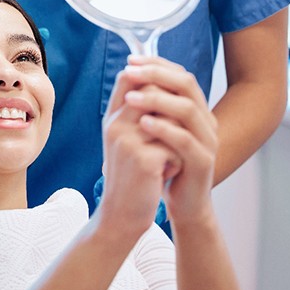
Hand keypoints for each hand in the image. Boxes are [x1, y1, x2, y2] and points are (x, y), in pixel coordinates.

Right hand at [100, 85, 176, 239]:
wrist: (121, 214)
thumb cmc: (131, 176)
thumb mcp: (126, 141)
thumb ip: (136, 115)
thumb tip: (158, 85)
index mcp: (112, 118)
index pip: (128, 77)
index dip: (151, 75)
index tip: (169, 89)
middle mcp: (116, 125)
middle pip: (151, 92)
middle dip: (172, 109)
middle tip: (176, 132)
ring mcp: (127, 141)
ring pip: (168, 119)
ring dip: (177, 138)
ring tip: (169, 157)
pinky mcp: (142, 160)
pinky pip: (174, 147)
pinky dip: (177, 161)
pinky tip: (167, 174)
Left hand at [120, 56, 217, 225]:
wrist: (183, 202)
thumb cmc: (167, 161)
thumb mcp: (156, 129)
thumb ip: (149, 104)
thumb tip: (127, 72)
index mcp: (196, 108)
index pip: (180, 74)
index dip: (156, 64)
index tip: (131, 60)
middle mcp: (206, 119)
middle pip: (186, 84)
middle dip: (156, 75)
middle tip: (129, 73)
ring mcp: (208, 140)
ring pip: (187, 109)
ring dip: (157, 99)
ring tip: (130, 98)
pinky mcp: (204, 161)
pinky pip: (185, 139)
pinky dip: (163, 128)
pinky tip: (143, 123)